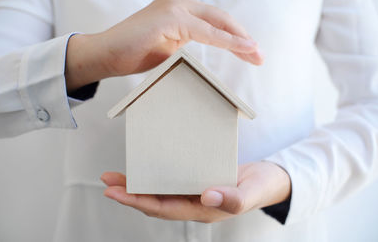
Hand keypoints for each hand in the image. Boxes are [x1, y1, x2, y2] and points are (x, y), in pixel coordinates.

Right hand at [65, 0, 262, 91]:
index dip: (235, 37)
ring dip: (240, 40)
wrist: (106, 54)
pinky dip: (227, 41)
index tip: (251, 53)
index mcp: (179, 8)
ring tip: (256, 55)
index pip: (214, 21)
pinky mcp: (171, 17)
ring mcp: (175, 7)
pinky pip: (207, 32)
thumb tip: (208, 52)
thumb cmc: (134, 53)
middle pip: (221, 19)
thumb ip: (188, 43)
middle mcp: (179, 1)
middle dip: (243, 38)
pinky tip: (242, 49)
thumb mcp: (169, 47)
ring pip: (217, 23)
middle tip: (260, 56)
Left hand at [101, 161, 290, 222]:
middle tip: (107, 182)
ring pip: (160, 192)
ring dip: (137, 185)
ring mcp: (194, 192)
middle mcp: (194, 202)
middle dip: (129, 194)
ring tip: (115, 176)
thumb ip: (235, 198)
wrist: (270, 180)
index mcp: (204, 209)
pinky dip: (153, 175)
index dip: (138, 202)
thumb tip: (207, 197)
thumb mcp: (253, 191)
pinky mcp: (196, 180)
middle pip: (155, 202)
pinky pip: (170, 180)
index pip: (165, 208)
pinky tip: (143, 168)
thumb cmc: (263, 186)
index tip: (116, 192)